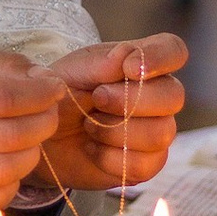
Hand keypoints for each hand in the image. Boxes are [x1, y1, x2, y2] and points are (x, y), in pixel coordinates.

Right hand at [0, 49, 68, 213]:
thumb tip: (47, 80)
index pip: (6, 99)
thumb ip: (10, 65)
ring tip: (28, 139)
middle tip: (48, 114)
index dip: (41, 96)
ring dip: (33, 153)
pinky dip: (14, 181)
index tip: (56, 89)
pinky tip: (8, 163)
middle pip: (13, 136)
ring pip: (10, 169)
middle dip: (44, 123)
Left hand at [36, 33, 188, 192]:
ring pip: (161, 134)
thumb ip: (100, 62)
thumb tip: (127, 55)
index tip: (130, 68)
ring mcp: (155, 131)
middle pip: (174, 96)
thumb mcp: (71, 71)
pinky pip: (145, 165)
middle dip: (130, 100)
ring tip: (89, 125)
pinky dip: (110, 158)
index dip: (160, 58)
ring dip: (115, 131)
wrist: (42, 137)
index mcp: (142, 64)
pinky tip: (91, 148)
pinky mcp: (146, 164)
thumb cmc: (61, 96)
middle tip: (97, 99)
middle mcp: (158, 96)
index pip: (174, 51)